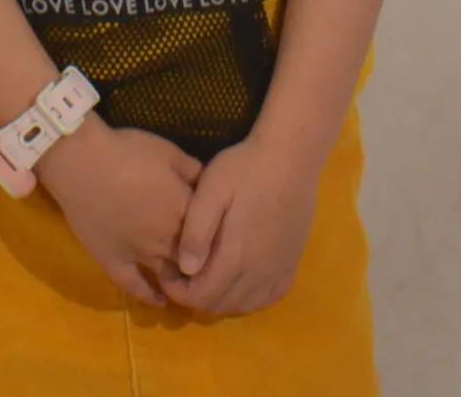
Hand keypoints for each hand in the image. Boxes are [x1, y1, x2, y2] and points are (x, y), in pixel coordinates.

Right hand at [36, 120, 203, 306]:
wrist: (83, 162)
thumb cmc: (129, 152)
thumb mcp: (170, 152)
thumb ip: (195, 172)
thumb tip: (209, 187)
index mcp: (185, 212)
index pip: (213, 235)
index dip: (220, 240)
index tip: (227, 242)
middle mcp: (167, 240)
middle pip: (194, 261)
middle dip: (204, 265)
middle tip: (211, 266)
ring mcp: (140, 254)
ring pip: (169, 276)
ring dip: (181, 282)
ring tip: (190, 285)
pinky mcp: (114, 261)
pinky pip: (135, 286)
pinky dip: (149, 296)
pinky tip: (159, 301)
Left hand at [159, 134, 322, 317]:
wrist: (292, 155)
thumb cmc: (246, 168)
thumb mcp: (211, 191)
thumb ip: (196, 231)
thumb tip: (186, 269)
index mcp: (236, 256)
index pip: (201, 296)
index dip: (178, 292)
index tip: (166, 273)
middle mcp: (259, 271)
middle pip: (221, 305)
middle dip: (196, 296)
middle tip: (183, 273)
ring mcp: (279, 267)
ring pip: (246, 304)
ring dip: (222, 299)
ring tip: (209, 275)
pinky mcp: (293, 260)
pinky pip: (272, 295)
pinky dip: (252, 297)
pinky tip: (242, 280)